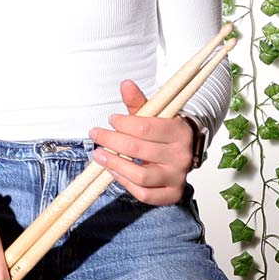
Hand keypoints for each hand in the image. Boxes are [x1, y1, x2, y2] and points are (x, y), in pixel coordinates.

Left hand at [87, 80, 195, 205]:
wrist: (183, 152)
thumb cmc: (163, 132)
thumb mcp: (154, 114)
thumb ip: (138, 102)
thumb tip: (125, 84)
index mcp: (179, 132)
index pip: (145, 128)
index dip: (123, 124)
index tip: (111, 119)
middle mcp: (181, 156)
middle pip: (139, 150)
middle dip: (111, 141)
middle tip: (96, 134)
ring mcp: (177, 177)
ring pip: (140, 175)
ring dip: (114, 164)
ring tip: (98, 154)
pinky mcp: (171, 194)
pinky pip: (144, 194)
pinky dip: (125, 183)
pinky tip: (113, 171)